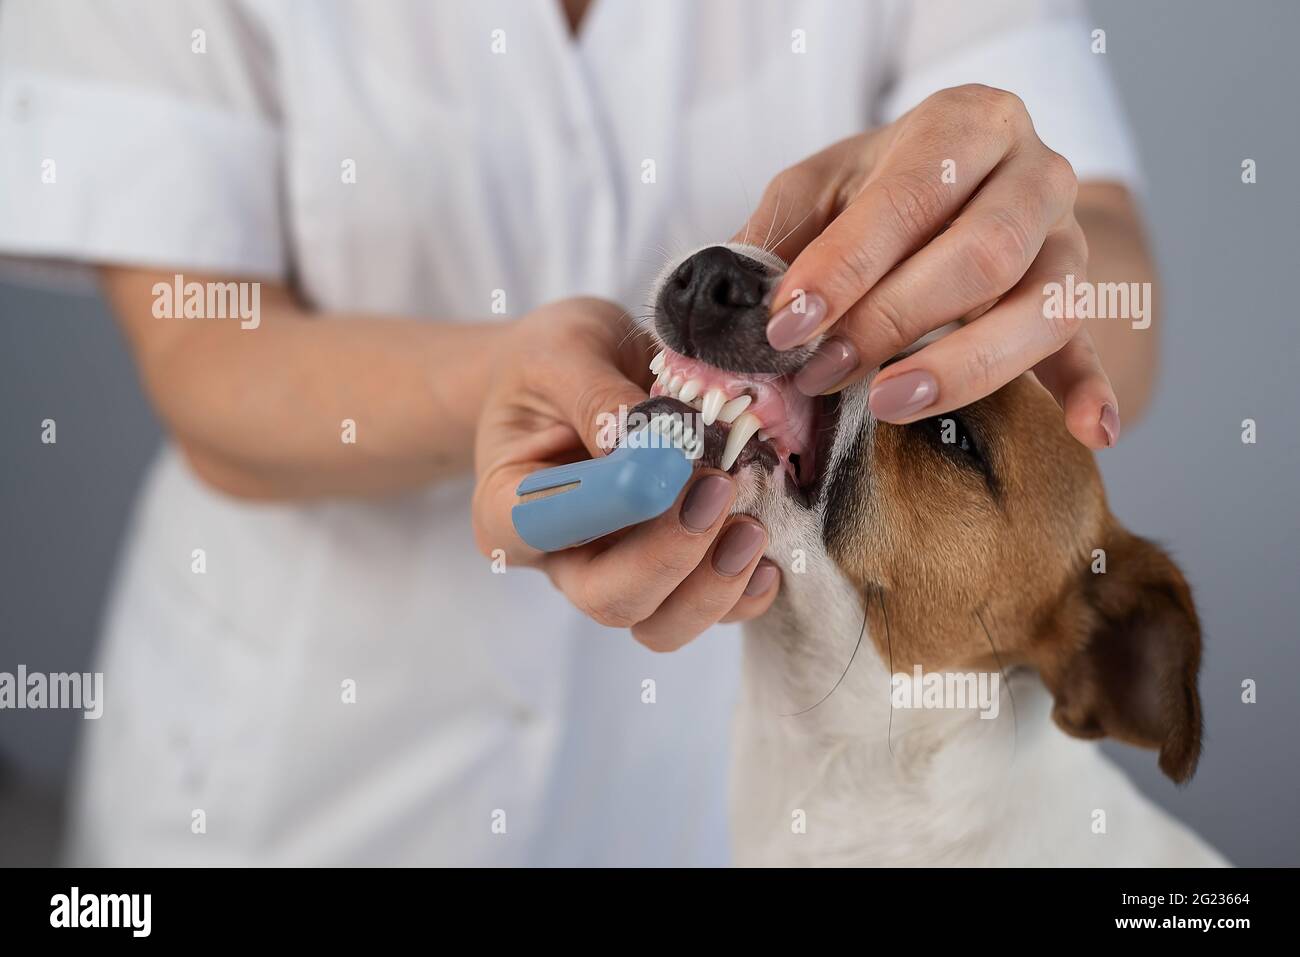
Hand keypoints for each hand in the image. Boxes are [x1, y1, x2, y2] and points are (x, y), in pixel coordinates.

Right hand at [472, 298, 779, 650]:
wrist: (569, 377)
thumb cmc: (551, 366)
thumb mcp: (562, 353)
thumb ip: (599, 397)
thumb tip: (655, 445)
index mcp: (510, 510)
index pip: (546, 531)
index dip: (612, 508)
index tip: (666, 461)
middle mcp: (562, 558)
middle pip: (611, 600)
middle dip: (672, 558)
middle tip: (718, 490)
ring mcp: (617, 573)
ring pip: (662, 623)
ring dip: (713, 585)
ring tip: (750, 525)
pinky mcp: (671, 574)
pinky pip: (709, 611)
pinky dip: (745, 593)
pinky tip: (768, 552)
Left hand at [743, 84, 1116, 448]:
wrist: (958, 179)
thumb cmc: (875, 187)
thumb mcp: (816, 187)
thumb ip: (777, 238)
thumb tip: (729, 313)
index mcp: (967, 124)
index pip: (912, 195)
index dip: (846, 266)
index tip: (787, 322)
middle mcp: (1034, 175)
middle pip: (985, 253)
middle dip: (893, 320)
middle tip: (822, 372)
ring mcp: (1066, 243)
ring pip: (1044, 306)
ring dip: (965, 366)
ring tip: (890, 404)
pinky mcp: (1081, 303)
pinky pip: (1092, 348)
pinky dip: (1092, 391)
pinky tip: (1090, 430)